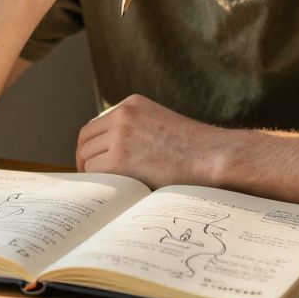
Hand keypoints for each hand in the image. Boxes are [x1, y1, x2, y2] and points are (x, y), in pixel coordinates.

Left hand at [76, 94, 225, 188]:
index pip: (97, 124)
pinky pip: (95, 172)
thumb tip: (109, 155)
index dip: (91, 145)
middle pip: (86, 139)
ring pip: (88, 157)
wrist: (213, 157)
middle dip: (85, 159)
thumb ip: (136, 132)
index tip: (92, 161)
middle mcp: (123, 114)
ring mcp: (120, 135)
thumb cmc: (195, 150)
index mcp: (132, 104)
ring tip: (105, 189)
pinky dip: (100, 184)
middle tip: (90, 179)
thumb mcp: (161, 126)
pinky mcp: (120, 158)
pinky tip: (111, 193)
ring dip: (93, 173)